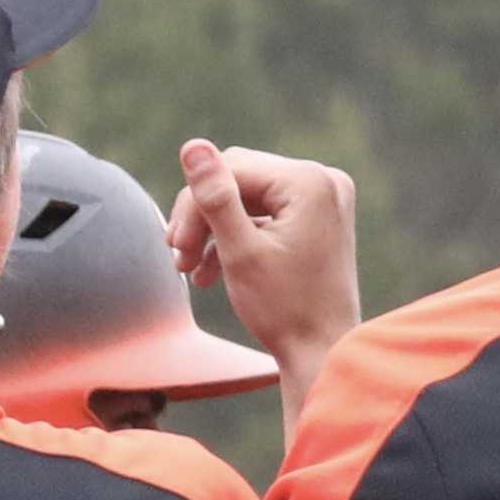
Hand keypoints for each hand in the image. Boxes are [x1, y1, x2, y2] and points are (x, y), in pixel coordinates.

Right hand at [169, 140, 359, 428]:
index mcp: (310, 181)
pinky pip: (267, 214)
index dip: (194, 205)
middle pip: (239, 179)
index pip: (230, 169)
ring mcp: (325, 199)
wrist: (324, 354)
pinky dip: (239, 237)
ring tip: (189, 269)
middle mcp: (325, 181)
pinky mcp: (320, 219)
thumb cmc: (284, 310)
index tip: (174, 245)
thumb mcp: (240, 252)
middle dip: (203, 218)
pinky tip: (211, 272)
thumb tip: (193, 145)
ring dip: (215, 231)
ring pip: (248, 198)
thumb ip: (214, 197)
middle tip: (177, 257)